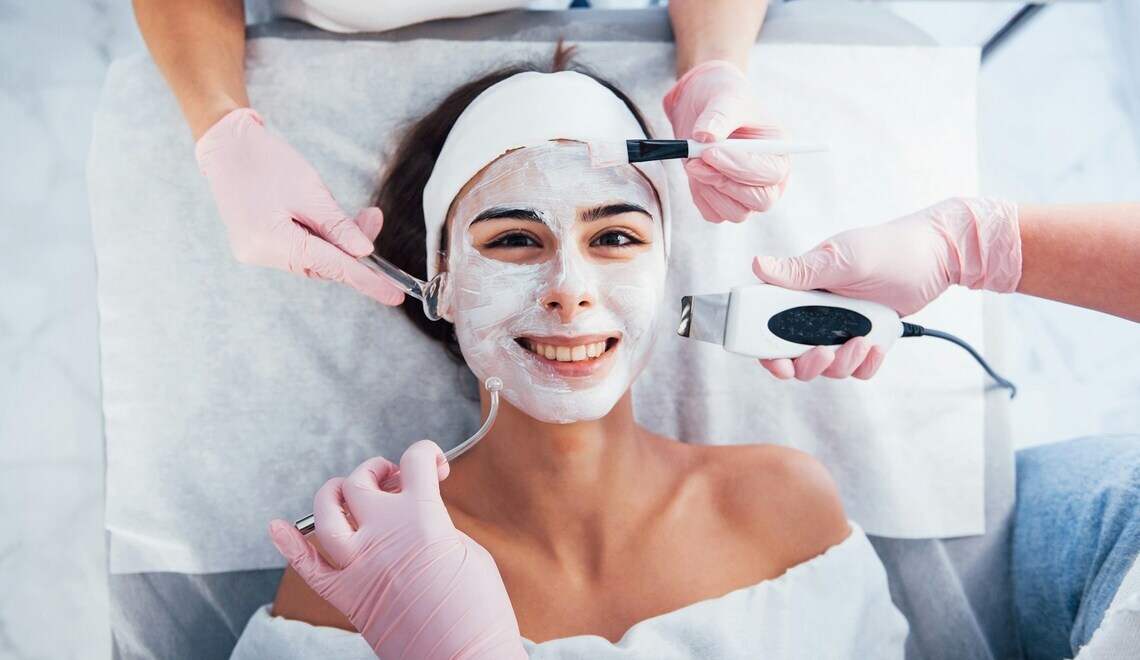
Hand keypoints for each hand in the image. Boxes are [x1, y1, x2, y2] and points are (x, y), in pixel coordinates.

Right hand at [195, 108, 403, 305]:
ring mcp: (255, 251)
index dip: (367, 281)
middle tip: (374, 218)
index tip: (394, 295)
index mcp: (271, 242)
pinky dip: (319, 238)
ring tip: (356, 212)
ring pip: (312, 259)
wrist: (226, 144)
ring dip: (337, 241)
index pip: (331, 267)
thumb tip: (365, 252)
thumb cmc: (265, 161)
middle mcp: (260, 254)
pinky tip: (327, 218)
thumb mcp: (311, 192)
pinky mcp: (257, 243)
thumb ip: (338, 226)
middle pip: (322, 265)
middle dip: (353, 248)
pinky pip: (298, 250)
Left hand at [268, 441, 525, 659]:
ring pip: (325, 511)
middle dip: (379, 470)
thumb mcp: (469, 551)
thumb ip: (437, 524)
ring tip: (349, 493)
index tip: (434, 464)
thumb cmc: (479, 611)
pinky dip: (289, 544)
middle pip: (362, 481)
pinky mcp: (345, 596)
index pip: (415, 461)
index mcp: (422, 518)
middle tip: (393, 479)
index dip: (428, 453)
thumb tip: (417, 515)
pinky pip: (306, 566)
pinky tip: (277, 527)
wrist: (466, 659)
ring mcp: (358, 565)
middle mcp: (383, 534)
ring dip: (335, 493)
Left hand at [662, 60, 789, 222]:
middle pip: (761, 201)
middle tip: (696, 161)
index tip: (710, 152)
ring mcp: (747, 191)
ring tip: (693, 162)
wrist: (699, 106)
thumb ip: (718, 115)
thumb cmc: (721, 98)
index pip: (771, 173)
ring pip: (736, 213)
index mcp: (778, 149)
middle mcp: (768, 176)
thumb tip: (704, 136)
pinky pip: (714, 214)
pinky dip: (700, 196)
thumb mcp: (723, 97)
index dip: (741, 167)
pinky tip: (695, 172)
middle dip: (725, 183)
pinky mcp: (724, 200)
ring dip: (710, 191)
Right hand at [751, 197, 1020, 379]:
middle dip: (806, 364)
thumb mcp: (844, 257)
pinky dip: (864, 365)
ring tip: (862, 342)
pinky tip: (875, 347)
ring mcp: (839, 327)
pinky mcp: (863, 340)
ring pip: (825, 366)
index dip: (764, 348)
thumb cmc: (891, 247)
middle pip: (792, 354)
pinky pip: (855, 368)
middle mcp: (815, 311)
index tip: (778, 361)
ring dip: (841, 364)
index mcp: (800, 289)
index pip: (767, 323)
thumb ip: (801, 270)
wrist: (939, 256)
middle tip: (825, 353)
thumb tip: (758, 265)